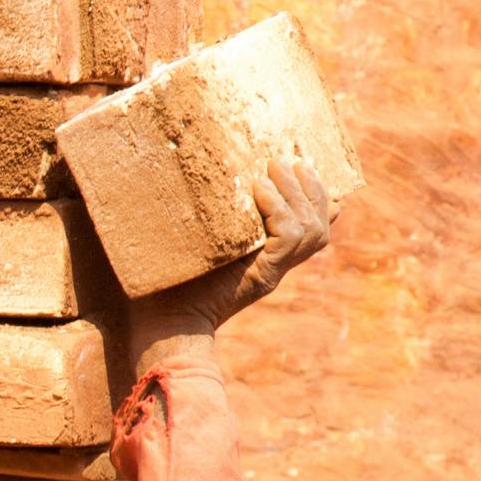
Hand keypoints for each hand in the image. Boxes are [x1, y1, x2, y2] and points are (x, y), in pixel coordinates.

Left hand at [128, 156, 336, 344]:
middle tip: (287, 160)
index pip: (313, 225)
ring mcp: (270, 272)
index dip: (317, 195)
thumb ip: (214, 218)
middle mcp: (275, 265)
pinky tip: (259, 191)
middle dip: (310, 188)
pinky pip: (288, 238)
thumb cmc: (167, 278)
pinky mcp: (261, 277)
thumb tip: (209, 176)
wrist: (160, 320)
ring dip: (295, 192)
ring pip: (310, 230)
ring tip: (273, 168)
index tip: (303, 163)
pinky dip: (279, 210)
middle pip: (319, 225)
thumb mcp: (197, 239)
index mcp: (267, 257)